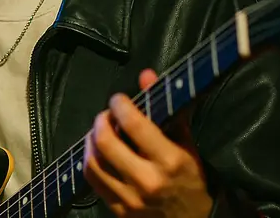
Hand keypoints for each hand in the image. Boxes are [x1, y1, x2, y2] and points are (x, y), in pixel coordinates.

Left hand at [83, 68, 213, 217]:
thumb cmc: (190, 178)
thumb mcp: (185, 143)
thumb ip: (166, 109)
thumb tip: (145, 75)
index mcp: (169, 160)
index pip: (134, 124)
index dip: (120, 105)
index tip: (119, 100)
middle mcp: (147, 180)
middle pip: (106, 142)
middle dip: (101, 120)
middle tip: (106, 115)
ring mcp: (130, 198)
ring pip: (93, 162)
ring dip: (90, 140)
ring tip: (98, 131)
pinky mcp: (118, 210)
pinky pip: (92, 181)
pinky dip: (89, 161)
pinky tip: (96, 152)